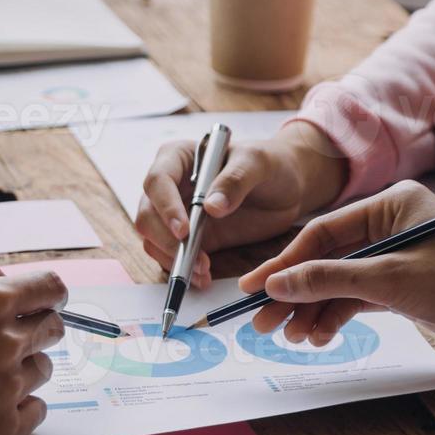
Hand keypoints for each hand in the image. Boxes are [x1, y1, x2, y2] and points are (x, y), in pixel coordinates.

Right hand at [0, 255, 66, 434]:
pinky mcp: (0, 427)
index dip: (47, 293)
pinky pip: (36, 411)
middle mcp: (6, 343)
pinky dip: (19, 406)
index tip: (42, 301)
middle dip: (34, 327)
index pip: (52, 289)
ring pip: (42, 370)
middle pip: (53, 329)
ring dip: (21, 367)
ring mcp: (6, 389)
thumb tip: (10, 277)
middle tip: (1, 338)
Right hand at [134, 123, 346, 285]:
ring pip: (153, 239)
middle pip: (148, 214)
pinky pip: (171, 255)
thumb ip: (236, 180)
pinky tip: (203, 277)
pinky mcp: (187, 237)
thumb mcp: (258, 163)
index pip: (158, 180)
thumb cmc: (270, 164)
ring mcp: (175, 213)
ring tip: (203, 273)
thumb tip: (211, 207)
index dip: (166, 206)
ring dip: (173, 259)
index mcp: (179, 157)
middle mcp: (170, 185)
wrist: (286, 186)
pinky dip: (183, 269)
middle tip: (195, 259)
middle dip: (166, 240)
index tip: (184, 230)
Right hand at [240, 181, 434, 370]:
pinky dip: (337, 316)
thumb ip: (329, 280)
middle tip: (261, 321)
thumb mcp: (391, 279)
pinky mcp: (406, 286)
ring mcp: (398, 256)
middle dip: (294, 291)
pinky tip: (319, 335)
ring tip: (293, 337)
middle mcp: (392, 224)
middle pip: (326, 258)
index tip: (255, 288)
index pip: (322, 232)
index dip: (285, 262)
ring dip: (314, 309)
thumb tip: (277, 284)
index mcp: (391, 203)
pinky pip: (358, 298)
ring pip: (339, 282)